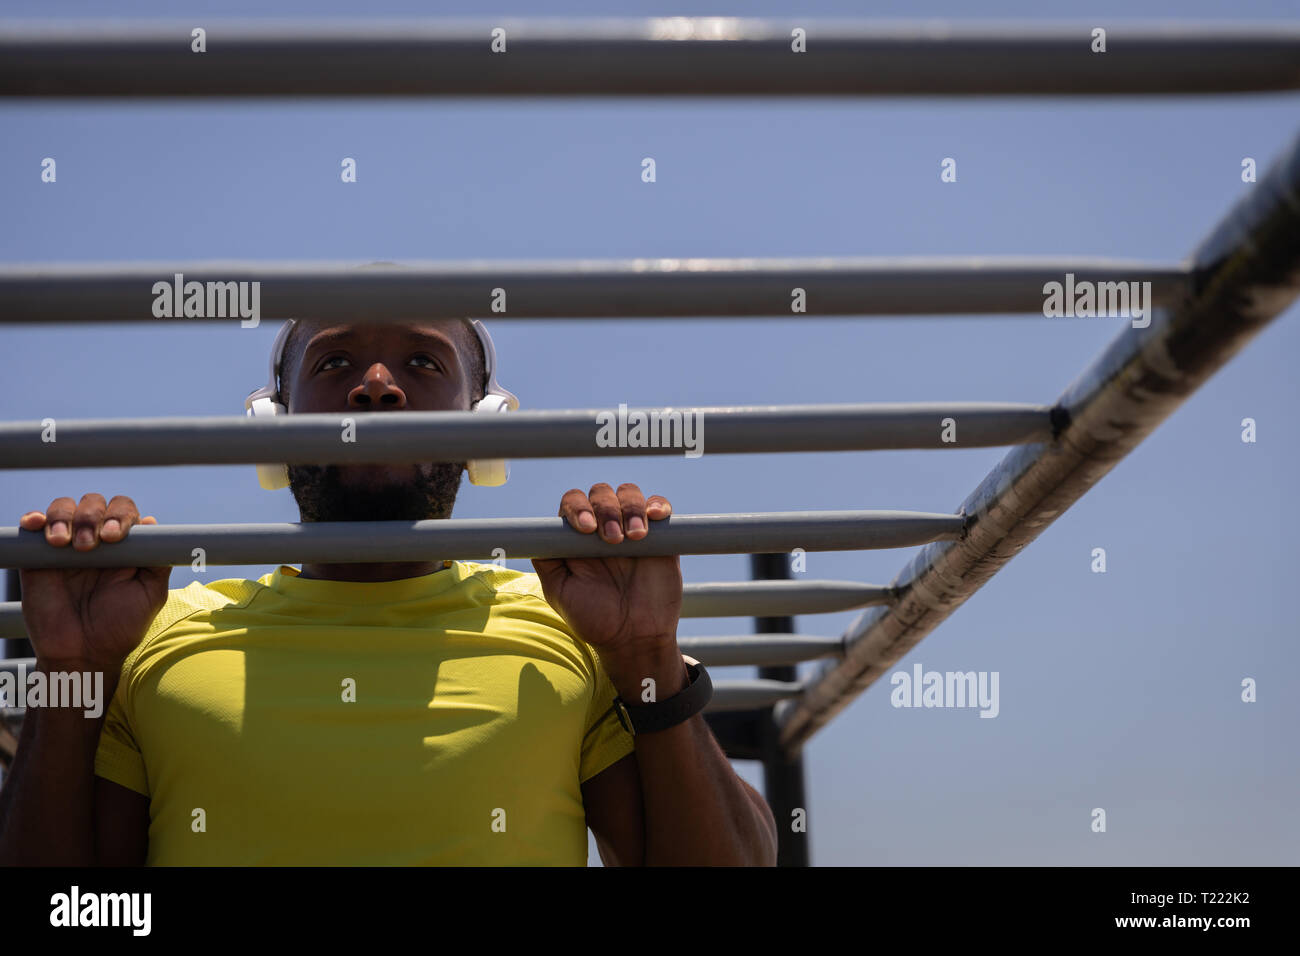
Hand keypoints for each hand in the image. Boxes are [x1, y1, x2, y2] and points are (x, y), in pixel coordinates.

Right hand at [18, 494, 171, 670]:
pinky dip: (34, 519)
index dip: (120, 515)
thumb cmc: (121, 626)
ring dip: (65, 516)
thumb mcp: (150, 594)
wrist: (83, 653)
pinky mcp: (37, 557)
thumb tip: (151, 522)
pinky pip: (33, 527)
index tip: (114, 537)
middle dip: (93, 516)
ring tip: (65, 543)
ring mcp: (66, 547)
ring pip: (64, 508)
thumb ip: (157, 561)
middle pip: (94, 504)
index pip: (124, 511)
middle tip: (90, 545)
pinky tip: (37, 524)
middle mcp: (96, 540)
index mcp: (124, 546)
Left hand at [532, 482, 681, 660]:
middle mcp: (602, 527)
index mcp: (576, 537)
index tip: (586, 528)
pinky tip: (655, 517)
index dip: (578, 507)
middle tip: (612, 540)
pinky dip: (658, 504)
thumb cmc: (594, 618)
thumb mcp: (560, 592)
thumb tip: (536, 534)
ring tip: (635, 537)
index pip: (573, 503)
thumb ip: (546, 561)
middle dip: (605, 509)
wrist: (634, 638)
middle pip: (600, 493)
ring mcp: (631, 528)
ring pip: (629, 493)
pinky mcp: (660, 535)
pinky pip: (659, 506)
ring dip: (631, 507)